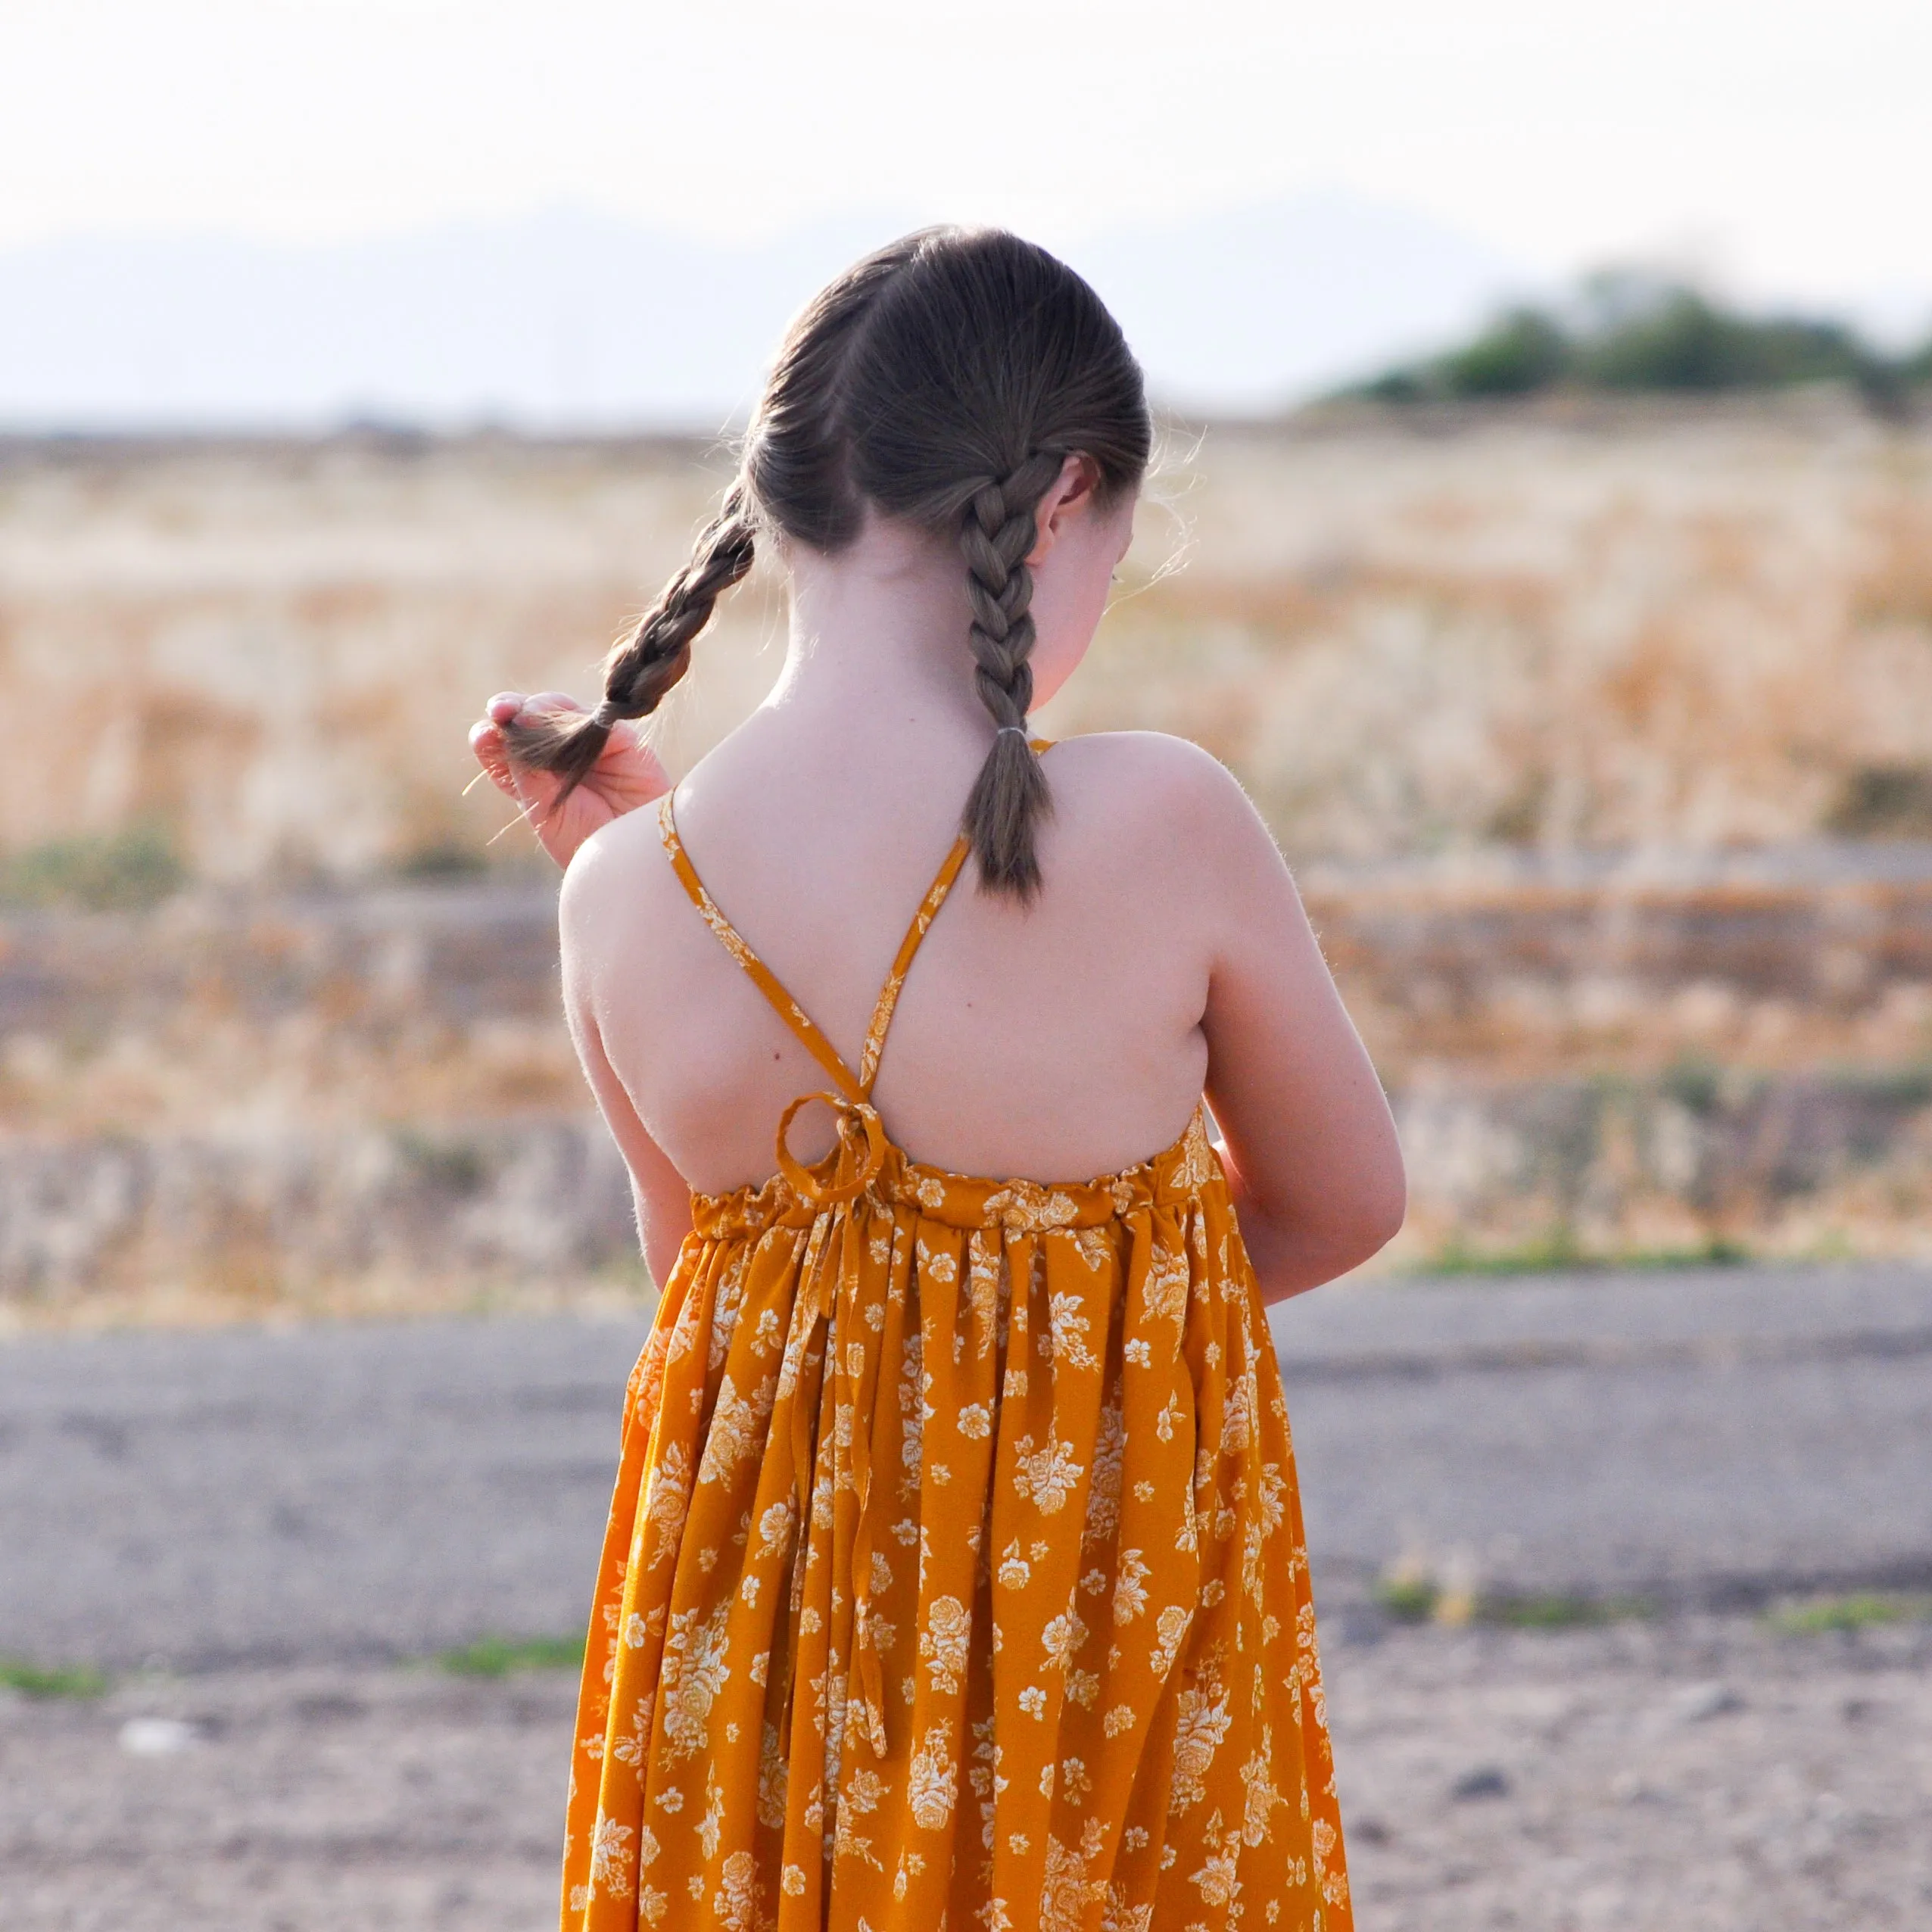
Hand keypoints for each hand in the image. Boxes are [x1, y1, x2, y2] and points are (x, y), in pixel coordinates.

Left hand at [468, 691, 669, 869]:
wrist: (631, 859)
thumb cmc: (583, 842)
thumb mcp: (540, 806)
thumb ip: (524, 763)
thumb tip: (514, 717)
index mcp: (529, 776)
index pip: (501, 741)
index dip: (491, 730)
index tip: (488, 731)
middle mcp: (555, 755)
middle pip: (528, 714)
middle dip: (514, 710)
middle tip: (504, 712)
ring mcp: (588, 743)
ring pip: (558, 707)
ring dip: (543, 710)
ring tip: (538, 725)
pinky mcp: (620, 739)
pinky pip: (596, 717)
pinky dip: (580, 721)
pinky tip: (575, 736)